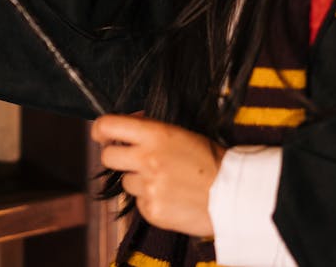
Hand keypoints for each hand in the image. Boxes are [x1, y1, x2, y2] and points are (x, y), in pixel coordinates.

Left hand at [91, 114, 225, 237]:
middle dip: (116, 156)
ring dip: (139, 181)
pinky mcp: (151, 211)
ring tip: (166, 181)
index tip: (101, 133)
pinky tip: (171, 197)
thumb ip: (152, 130)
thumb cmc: (212, 161)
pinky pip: (139, 203)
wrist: (234, 194)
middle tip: (131, 159)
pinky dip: (151, 200)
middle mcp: (147, 159)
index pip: (109, 125)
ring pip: (126, 183)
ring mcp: (148, 187)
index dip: (101, 129)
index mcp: (156, 135)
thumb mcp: (183, 133)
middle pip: (108, 157)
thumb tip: (129, 124)